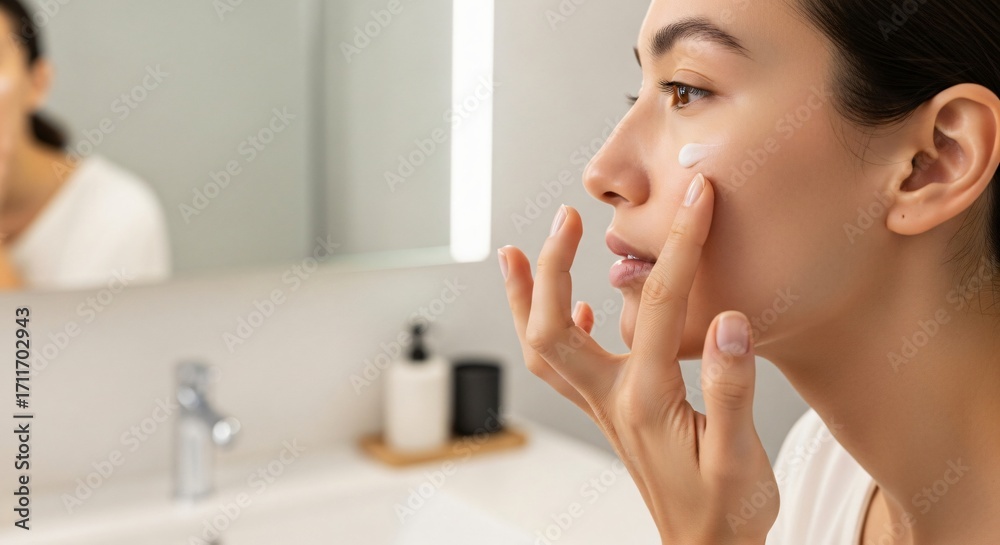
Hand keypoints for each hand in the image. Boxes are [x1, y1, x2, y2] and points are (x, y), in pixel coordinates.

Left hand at [498, 174, 777, 543]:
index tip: (696, 200)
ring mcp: (604, 406)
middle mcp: (612, 399)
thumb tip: (729, 320)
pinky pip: (565, 366)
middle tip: (565, 217)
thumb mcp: (741, 456)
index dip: (680, 245)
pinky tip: (578, 311)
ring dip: (526, 298)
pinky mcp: (611, 412)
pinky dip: (558, 329)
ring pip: (543, 346)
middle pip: (553, 327)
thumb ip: (733, 390)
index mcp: (647, 399)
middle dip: (553, 266)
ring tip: (514, 254)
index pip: (660, 306)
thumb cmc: (725, 510)